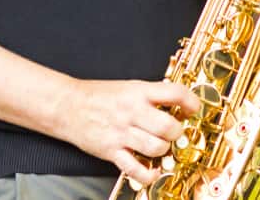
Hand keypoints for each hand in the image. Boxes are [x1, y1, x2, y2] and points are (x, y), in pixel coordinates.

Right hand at [55, 79, 200, 186]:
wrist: (67, 105)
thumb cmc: (98, 95)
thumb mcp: (128, 86)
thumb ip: (151, 94)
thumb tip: (176, 101)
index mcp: (139, 92)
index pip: (175, 93)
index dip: (190, 102)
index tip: (192, 109)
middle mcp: (132, 112)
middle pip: (168, 127)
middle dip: (178, 132)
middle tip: (175, 132)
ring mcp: (122, 133)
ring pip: (156, 147)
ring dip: (164, 150)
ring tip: (161, 146)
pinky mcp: (112, 151)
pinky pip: (135, 168)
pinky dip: (148, 174)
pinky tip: (152, 170)